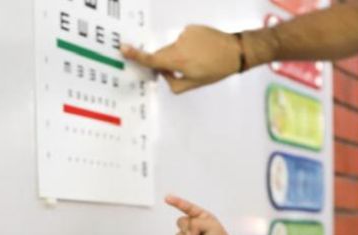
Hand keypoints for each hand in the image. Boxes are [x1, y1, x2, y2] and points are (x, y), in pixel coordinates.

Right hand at [122, 26, 241, 93]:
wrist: (235, 51)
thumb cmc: (216, 70)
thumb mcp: (194, 84)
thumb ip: (174, 83)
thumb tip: (164, 74)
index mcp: (177, 60)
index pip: (152, 60)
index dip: (136, 55)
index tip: (123, 48)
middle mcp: (178, 44)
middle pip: (163, 54)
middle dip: (168, 62)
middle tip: (186, 69)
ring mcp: (185, 34)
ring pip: (174, 47)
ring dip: (181, 53)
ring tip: (199, 58)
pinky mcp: (192, 27)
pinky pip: (183, 39)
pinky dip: (189, 45)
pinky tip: (202, 50)